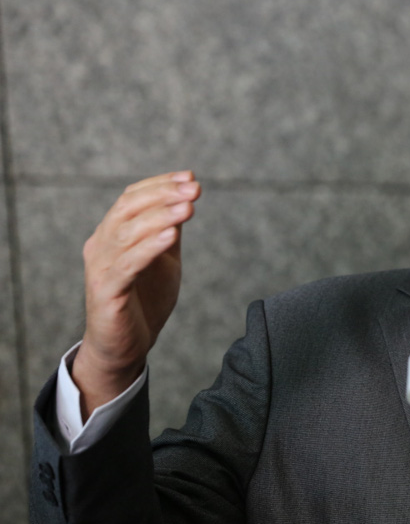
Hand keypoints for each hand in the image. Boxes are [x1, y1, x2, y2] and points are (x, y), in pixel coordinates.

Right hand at [73, 171, 200, 418]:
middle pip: (128, 209)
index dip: (160, 184)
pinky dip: (148, 248)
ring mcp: (100, 269)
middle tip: (194, 189)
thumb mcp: (162, 259)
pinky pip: (126, 265)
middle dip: (163, 195)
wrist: (125, 346)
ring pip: (127, 234)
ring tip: (188, 208)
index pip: (131, 198)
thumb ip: (168, 231)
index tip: (190, 177)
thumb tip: (185, 199)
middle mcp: (101, 246)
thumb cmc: (144, 300)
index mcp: (112, 234)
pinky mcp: (105, 293)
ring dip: (160, 217)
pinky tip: (170, 237)